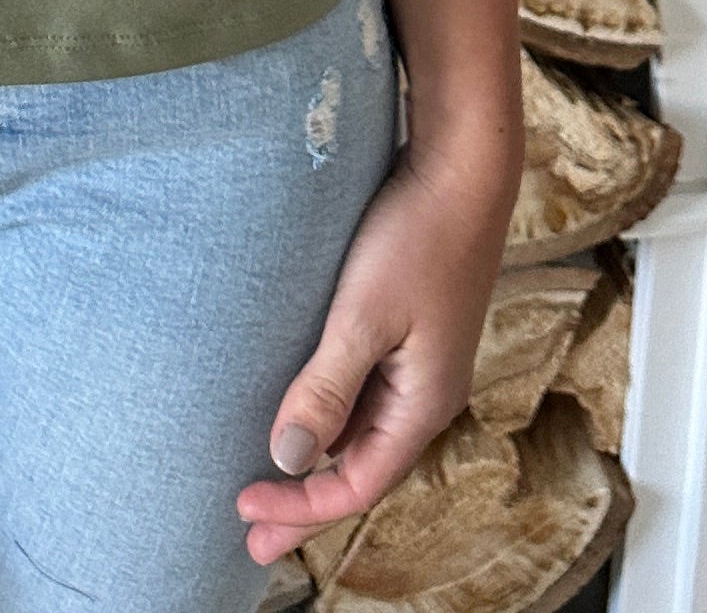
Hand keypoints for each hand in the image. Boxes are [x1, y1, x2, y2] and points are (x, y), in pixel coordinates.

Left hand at [234, 136, 515, 566]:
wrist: (459, 170)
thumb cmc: (415, 235)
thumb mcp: (361, 316)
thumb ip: (326, 388)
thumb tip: (289, 458)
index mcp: (423, 403)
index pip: (357, 482)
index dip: (302, 509)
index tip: (246, 518)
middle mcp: (425, 394)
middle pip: (360, 467)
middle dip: (305, 503)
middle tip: (251, 535)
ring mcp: (418, 362)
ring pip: (361, 433)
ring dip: (316, 460)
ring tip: (268, 481)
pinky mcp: (406, 330)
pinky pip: (363, 395)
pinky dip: (328, 416)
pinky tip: (300, 412)